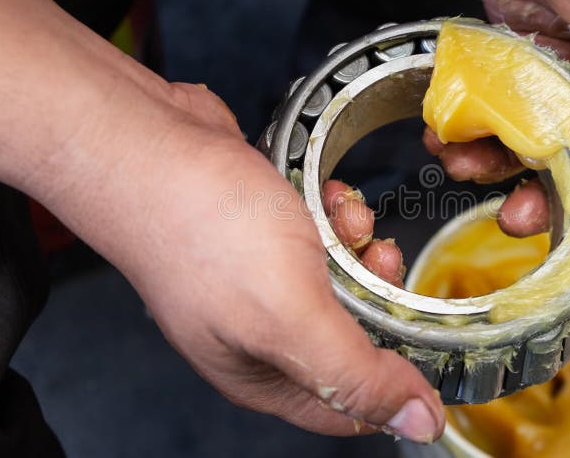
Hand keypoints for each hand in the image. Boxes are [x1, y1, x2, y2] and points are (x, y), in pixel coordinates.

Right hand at [0, 0, 439, 442]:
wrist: (148, 144)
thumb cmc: (205, 230)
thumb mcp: (290, 314)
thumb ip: (355, 375)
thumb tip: (419, 424)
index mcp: (263, 374)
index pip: (349, 407)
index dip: (394, 382)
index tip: (422, 335)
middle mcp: (261, 333)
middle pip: (351, 336)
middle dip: (375, 294)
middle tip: (376, 257)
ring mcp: (259, 280)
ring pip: (339, 280)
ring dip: (356, 245)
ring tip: (343, 214)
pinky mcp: (261, 234)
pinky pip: (321, 237)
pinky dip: (334, 215)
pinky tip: (326, 193)